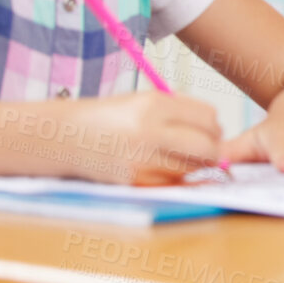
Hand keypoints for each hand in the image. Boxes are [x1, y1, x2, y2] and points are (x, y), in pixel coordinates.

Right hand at [71, 93, 223, 185]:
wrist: (66, 137)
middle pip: (207, 146)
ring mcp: (141, 159)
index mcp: (153, 104)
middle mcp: (149, 131)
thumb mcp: (143, 100)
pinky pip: (173, 182)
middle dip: (213, 148)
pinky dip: (178, 177)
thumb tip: (217, 127)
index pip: (207, 117)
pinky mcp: (134, 181)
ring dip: (196, 165)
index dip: (214, 125)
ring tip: (183, 156)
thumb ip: (180, 110)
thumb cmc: (111, 117)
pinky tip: (167, 167)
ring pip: (193, 168)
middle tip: (208, 147)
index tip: (211, 128)